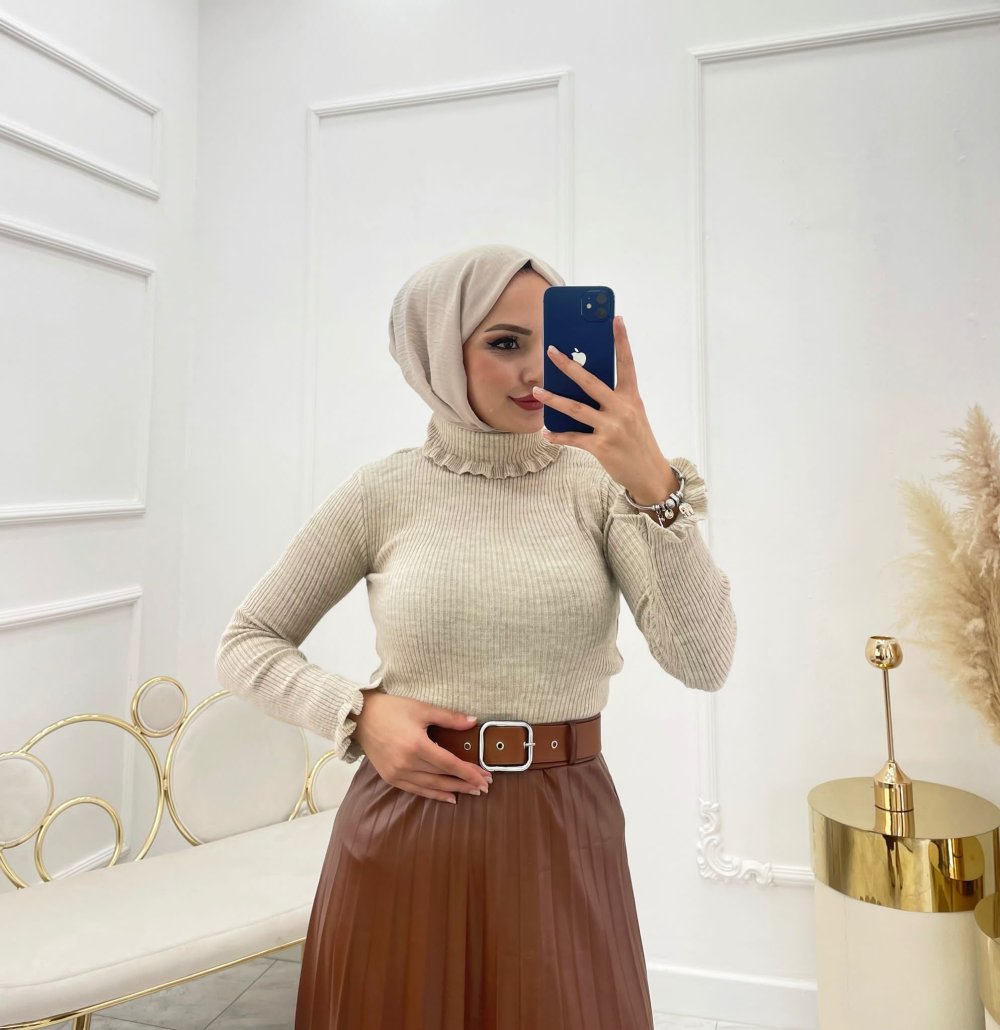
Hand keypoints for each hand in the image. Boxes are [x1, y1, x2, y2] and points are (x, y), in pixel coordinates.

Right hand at [352, 693, 492, 802]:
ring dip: (453, 790)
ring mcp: (397, 773)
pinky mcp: (390, 777)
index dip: (469, 772)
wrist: (360, 717)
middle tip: (484, 786)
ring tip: (471, 793)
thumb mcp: (422, 708)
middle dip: (465, 782)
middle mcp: (407, 763)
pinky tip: (448, 797)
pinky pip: (416, 790)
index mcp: (417, 745)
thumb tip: (473, 722)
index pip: (449, 763)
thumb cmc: (392, 709)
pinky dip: (433, 795)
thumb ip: (449, 718)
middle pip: (443, 777)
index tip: (485, 778)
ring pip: (431, 787)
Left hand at [532, 315, 676, 497]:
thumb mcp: (633, 415)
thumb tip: (583, 386)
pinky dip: (557, 435)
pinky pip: (573, 438)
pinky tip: (546, 432)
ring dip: (552, 399)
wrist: (650, 474)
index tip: (615, 319)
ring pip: (575, 408)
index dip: (621, 340)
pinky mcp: (601, 447)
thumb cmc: (638, 441)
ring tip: (537, 389)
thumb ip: (614, 400)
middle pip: (590, 382)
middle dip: (568, 365)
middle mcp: (622, 409)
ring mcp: (611, 428)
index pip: (627, 364)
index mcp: (632, 398)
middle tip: (551, 351)